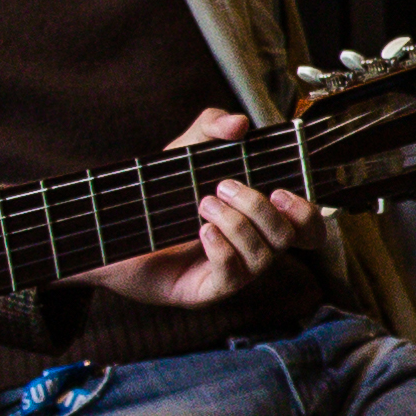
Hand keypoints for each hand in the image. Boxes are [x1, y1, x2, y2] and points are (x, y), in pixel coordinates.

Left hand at [72, 108, 318, 306]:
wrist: (107, 230)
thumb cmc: (155, 197)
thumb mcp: (184, 153)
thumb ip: (210, 128)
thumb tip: (238, 124)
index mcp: (257, 223)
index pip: (306, 229)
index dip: (308, 214)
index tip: (281, 191)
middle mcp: (251, 250)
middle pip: (289, 238)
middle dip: (261, 208)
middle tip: (223, 186)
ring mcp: (231, 275)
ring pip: (263, 257)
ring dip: (238, 223)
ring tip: (202, 204)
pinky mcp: (205, 291)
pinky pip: (232, 274)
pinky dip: (222, 247)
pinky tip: (201, 230)